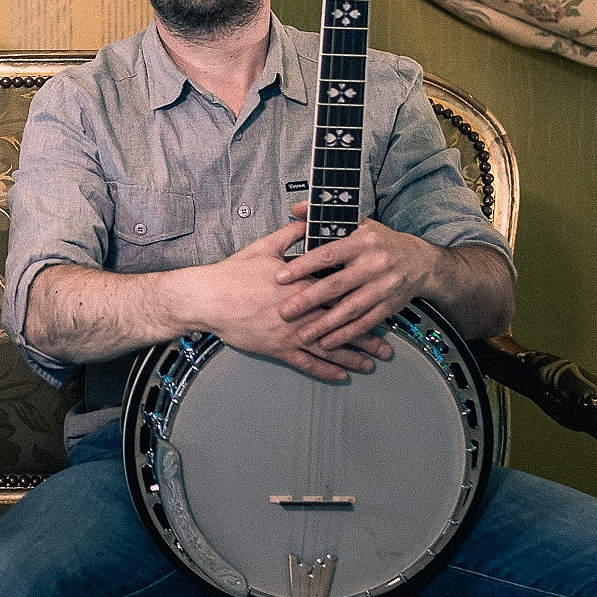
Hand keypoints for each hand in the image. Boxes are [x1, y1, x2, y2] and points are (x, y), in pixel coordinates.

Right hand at [197, 218, 388, 380]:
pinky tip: (340, 375)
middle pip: (343, 325)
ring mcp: (291, 333)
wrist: (208, 298)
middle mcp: (303, 311)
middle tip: (387, 348)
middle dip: (368, 337)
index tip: (379, 305)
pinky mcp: (278, 349)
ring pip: (330, 348)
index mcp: (302, 284)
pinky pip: (307, 364)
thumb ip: (290, 235)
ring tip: (372, 365)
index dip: (362, 301)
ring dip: (353, 358)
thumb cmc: (233, 274)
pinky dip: (325, 371)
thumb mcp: (263, 248)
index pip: (340, 293)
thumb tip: (306, 221)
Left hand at [275, 200, 437, 352]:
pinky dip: (346, 334)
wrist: (422, 262)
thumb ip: (325, 218)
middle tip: (285, 311)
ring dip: (325, 324)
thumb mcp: (359, 223)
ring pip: (350, 308)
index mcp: (361, 242)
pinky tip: (328, 342)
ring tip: (303, 334)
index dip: (303, 266)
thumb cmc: (383, 242)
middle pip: (336, 284)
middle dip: (308, 300)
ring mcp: (383, 288)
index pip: (327, 254)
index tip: (281, 277)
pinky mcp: (389, 306)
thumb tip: (296, 208)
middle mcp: (373, 265)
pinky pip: (365, 323)